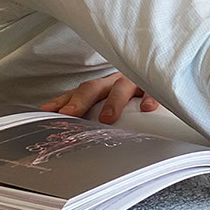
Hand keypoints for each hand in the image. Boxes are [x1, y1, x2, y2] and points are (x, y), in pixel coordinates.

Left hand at [41, 73, 159, 124]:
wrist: (159, 75)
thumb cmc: (130, 97)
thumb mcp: (109, 104)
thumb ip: (93, 116)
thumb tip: (70, 134)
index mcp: (101, 88)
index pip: (77, 93)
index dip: (63, 102)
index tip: (49, 113)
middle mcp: (114, 82)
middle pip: (93, 88)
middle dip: (80, 101)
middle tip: (71, 114)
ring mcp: (134, 82)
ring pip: (121, 88)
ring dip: (112, 102)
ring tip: (107, 118)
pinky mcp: (154, 83)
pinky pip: (152, 88)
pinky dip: (149, 97)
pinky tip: (147, 108)